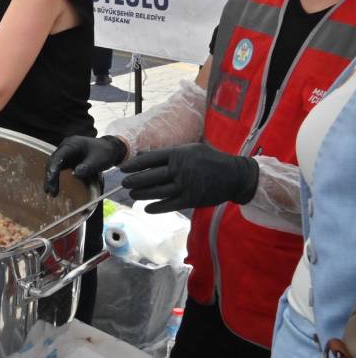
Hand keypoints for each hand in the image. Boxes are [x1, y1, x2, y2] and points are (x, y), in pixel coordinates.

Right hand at [44, 135, 127, 195]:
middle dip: (50, 176)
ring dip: (51, 178)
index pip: (59, 156)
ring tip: (51, 192)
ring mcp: (65, 153)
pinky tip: (54, 187)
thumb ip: (88, 166)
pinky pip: (58, 168)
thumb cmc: (104, 153)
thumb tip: (75, 174)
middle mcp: (65, 147)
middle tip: (50, 191)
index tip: (51, 179)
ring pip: (53, 165)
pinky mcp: (66, 159)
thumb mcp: (99, 160)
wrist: (109, 149)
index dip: (54, 167)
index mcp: (72, 144)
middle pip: (53, 161)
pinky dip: (55, 177)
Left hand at [119, 143, 259, 213]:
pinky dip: (157, 207)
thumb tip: (142, 155)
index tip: (123, 169)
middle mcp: (181, 168)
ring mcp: (186, 185)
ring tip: (132, 194)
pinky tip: (147, 208)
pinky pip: (170, 204)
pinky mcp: (192, 199)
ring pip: (158, 191)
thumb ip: (167, 153)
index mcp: (179, 153)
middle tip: (124, 183)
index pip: (150, 159)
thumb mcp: (191, 149)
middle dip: (135, 180)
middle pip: (151, 176)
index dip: (134, 164)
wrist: (235, 176)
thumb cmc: (210, 160)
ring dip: (142, 194)